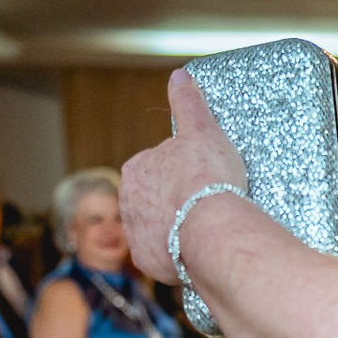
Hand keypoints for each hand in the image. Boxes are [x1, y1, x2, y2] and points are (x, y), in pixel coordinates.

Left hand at [118, 70, 248, 284]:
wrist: (210, 229)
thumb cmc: (207, 177)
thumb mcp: (201, 130)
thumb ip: (188, 103)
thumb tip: (179, 76)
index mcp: (136, 169)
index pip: (159, 167)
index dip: (185, 172)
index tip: (206, 178)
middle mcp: (127, 202)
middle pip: (158, 200)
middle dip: (179, 202)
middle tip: (210, 205)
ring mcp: (137, 235)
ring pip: (162, 228)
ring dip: (180, 228)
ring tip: (209, 230)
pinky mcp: (150, 262)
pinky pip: (167, 256)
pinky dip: (182, 254)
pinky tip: (201, 250)